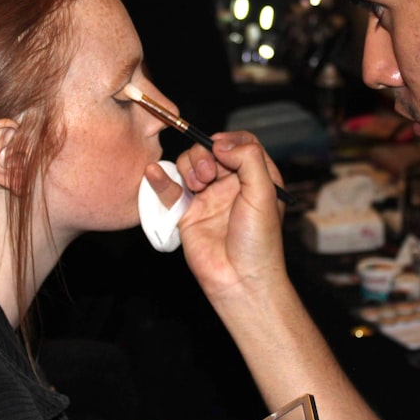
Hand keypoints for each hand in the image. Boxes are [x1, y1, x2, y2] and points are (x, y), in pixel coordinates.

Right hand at [172, 131, 286, 302]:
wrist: (240, 279)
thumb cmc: (259, 241)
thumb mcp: (265, 193)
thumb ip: (248, 159)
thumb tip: (219, 144)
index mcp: (255, 176)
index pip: (240, 143)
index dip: (228, 140)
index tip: (220, 148)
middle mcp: (230, 184)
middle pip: (209, 150)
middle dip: (204, 155)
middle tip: (208, 175)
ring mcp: (207, 197)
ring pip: (189, 165)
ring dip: (188, 168)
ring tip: (196, 186)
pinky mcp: (186, 212)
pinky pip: (169, 189)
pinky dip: (160, 178)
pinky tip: (154, 172)